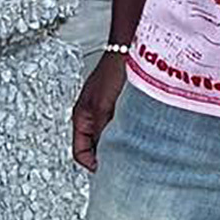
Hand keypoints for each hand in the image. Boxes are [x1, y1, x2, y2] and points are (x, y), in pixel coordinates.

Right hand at [71, 52, 127, 172]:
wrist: (129, 49)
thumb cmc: (113, 71)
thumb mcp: (104, 107)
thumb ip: (103, 131)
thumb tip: (106, 154)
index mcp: (81, 117)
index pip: (80, 152)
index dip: (92, 164)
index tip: (107, 171)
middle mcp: (91, 114)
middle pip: (95, 145)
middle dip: (107, 154)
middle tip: (122, 163)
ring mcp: (105, 108)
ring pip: (109, 135)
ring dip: (118, 142)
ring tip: (132, 148)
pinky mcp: (119, 102)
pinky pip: (120, 124)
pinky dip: (127, 130)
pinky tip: (138, 131)